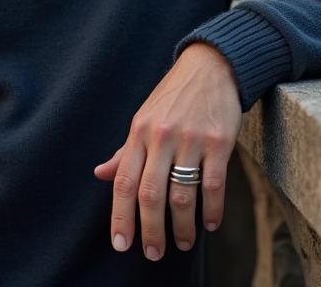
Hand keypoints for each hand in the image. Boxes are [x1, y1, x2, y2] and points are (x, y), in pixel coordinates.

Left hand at [93, 42, 241, 260]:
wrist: (211, 66)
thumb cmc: (174, 96)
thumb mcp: (144, 117)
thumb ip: (125, 150)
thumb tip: (100, 174)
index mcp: (139, 132)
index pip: (124, 181)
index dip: (120, 216)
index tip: (121, 243)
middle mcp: (161, 136)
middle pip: (151, 194)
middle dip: (150, 230)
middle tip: (153, 253)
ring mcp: (191, 139)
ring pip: (182, 194)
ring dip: (183, 226)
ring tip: (183, 243)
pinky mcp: (220, 141)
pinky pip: (214, 184)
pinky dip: (211, 210)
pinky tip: (209, 224)